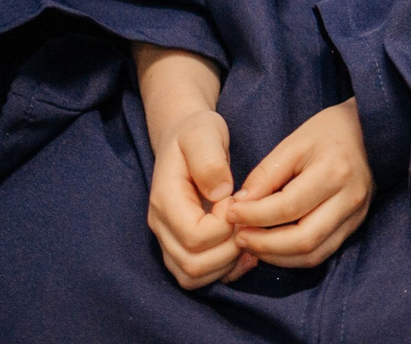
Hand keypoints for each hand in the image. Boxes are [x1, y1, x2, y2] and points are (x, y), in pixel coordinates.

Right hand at [136, 44, 249, 289]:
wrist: (185, 139)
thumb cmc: (196, 133)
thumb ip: (210, 161)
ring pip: (192, 276)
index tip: (239, 202)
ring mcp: (168, 239)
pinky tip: (245, 251)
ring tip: (249, 239)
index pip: (195, 236)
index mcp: (165, 200)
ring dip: (226, 265)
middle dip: (229, 250)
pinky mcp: (180, 247)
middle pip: (193, 264)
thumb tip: (221, 193)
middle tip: (250, 224)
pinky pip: (196, 276)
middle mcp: (161, 226)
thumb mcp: (205, 133)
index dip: (225, 226)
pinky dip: (222, 271)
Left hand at [227, 99, 373, 268]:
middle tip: (238, 237)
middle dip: (263, 244)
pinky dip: (293, 257)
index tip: (230, 214)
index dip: (254, 216)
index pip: (287, 207)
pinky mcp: (355, 225)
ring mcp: (356, 216)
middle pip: (302, 239)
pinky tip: (273, 247)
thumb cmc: (327, 132)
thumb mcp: (293, 143)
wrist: (368, 131)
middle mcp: (350, 198)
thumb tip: (239, 206)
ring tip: (252, 244)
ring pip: (313, 254)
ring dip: (277, 256)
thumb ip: (265, 175)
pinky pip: (322, 253)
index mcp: (334, 171)